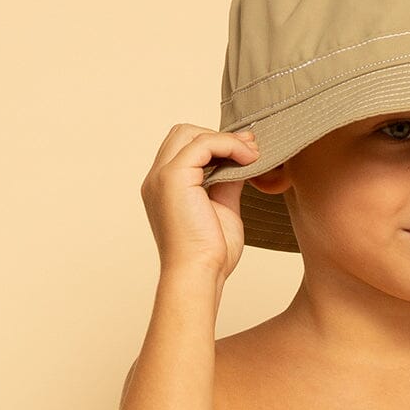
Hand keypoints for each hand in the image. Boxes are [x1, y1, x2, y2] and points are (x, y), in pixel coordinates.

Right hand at [140, 123, 260, 279]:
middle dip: (219, 136)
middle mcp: (157, 179)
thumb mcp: (223, 208)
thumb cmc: (211, 256)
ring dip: (225, 139)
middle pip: (183, 133)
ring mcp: (161, 176)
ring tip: (253, 154)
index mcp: (164, 188)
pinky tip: (248, 158)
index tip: (247, 152)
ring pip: (190, 133)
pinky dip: (228, 145)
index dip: (216, 144)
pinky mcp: (173, 178)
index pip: (185, 149)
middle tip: (252, 148)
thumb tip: (242, 161)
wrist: (200, 276)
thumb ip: (227, 182)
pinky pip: (202, 144)